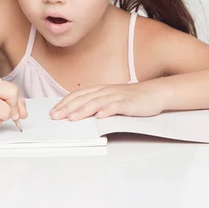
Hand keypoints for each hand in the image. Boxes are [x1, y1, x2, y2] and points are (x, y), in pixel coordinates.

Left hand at [49, 81, 164, 120]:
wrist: (155, 93)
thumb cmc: (132, 98)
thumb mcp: (111, 99)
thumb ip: (97, 103)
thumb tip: (78, 113)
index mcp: (100, 90)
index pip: (78, 95)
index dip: (64, 103)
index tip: (52, 112)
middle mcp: (106, 91)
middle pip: (84, 98)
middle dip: (67, 108)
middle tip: (54, 117)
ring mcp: (118, 96)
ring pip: (97, 102)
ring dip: (83, 110)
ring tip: (72, 118)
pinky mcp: (130, 103)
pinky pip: (117, 106)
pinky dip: (108, 110)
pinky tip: (100, 116)